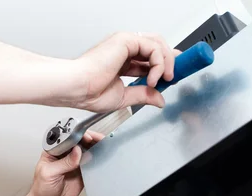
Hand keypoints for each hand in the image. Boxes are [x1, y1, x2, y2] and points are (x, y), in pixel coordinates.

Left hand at [27, 131, 103, 195]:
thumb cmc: (41, 189)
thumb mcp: (49, 174)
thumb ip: (63, 163)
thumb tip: (76, 152)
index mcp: (53, 151)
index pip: (66, 138)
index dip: (76, 135)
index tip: (84, 137)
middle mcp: (64, 155)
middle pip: (78, 141)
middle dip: (88, 138)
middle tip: (97, 139)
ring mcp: (74, 163)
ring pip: (86, 150)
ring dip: (94, 147)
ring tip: (102, 145)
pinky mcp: (81, 171)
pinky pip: (91, 163)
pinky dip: (97, 159)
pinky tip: (100, 157)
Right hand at [64, 32, 178, 112]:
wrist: (77, 88)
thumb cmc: (88, 92)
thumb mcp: (124, 97)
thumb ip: (143, 95)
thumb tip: (159, 99)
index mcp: (120, 61)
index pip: (148, 58)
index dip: (162, 66)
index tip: (171, 77)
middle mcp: (123, 49)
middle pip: (156, 47)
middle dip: (169, 60)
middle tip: (174, 76)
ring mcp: (124, 43)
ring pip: (157, 44)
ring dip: (167, 62)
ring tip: (166, 78)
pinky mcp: (126, 40)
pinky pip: (153, 47)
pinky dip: (159, 62)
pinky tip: (154, 77)